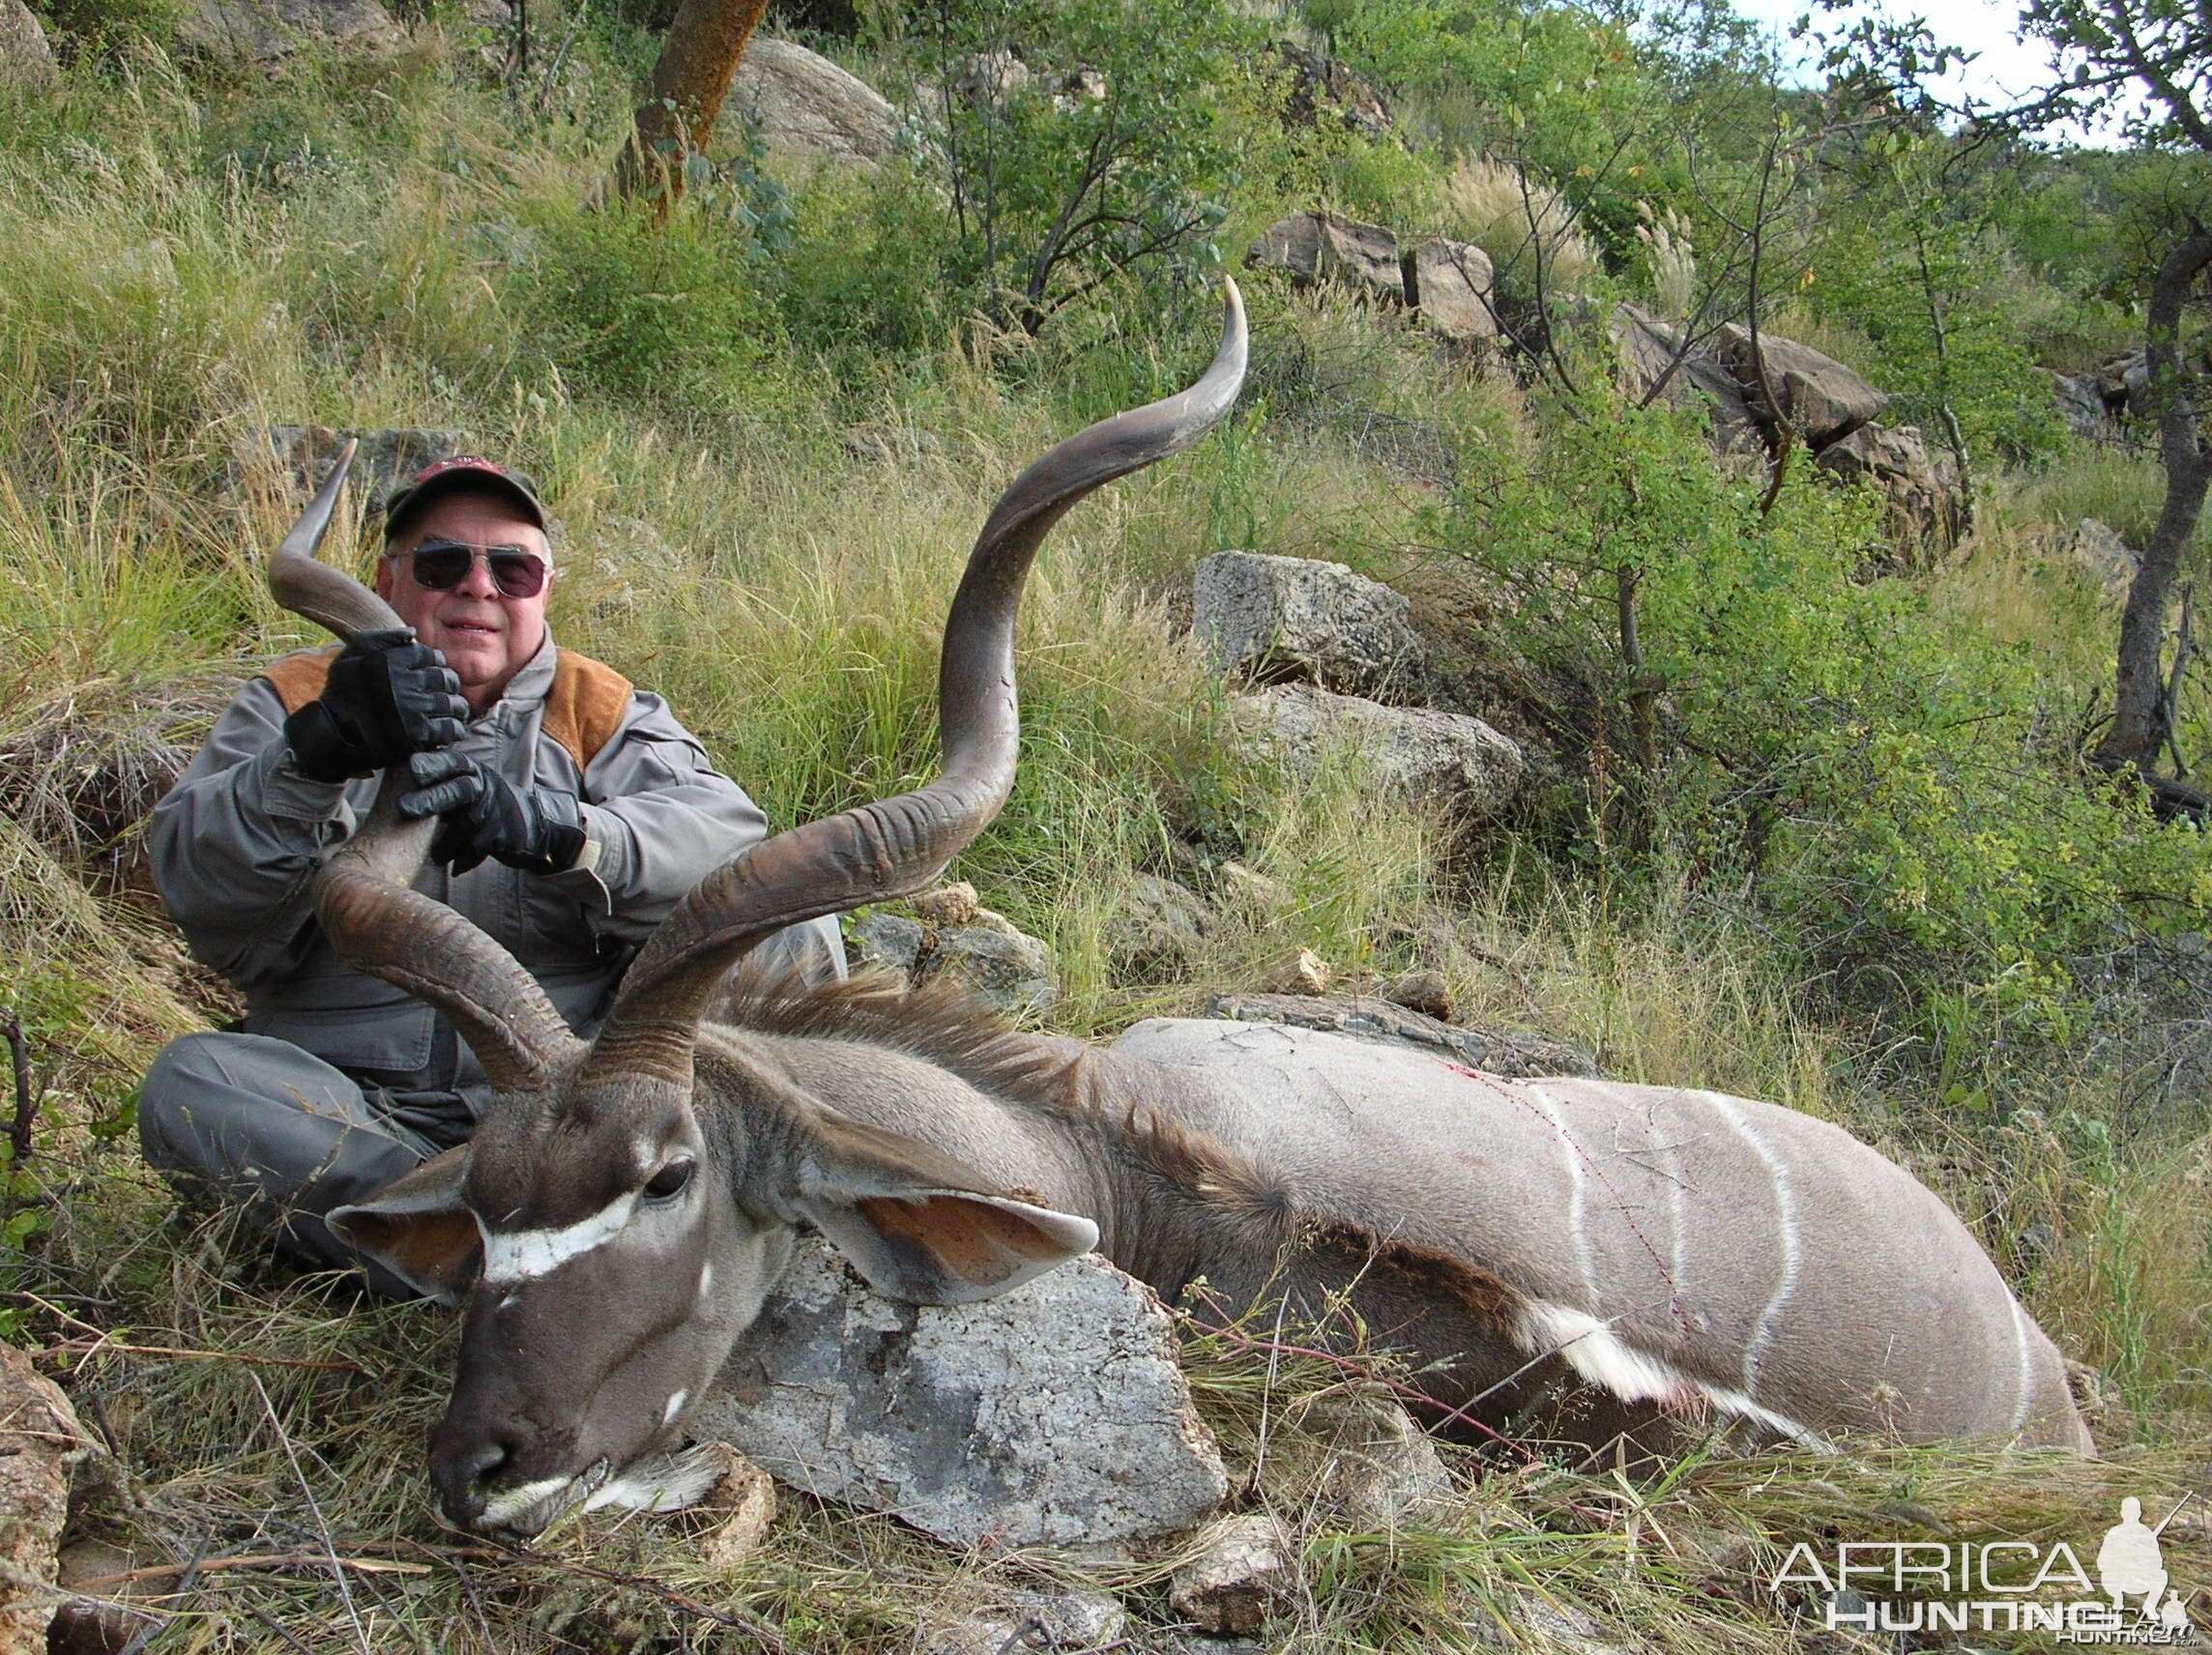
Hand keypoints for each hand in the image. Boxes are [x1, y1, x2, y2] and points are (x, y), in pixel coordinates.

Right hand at [284, 630, 467, 782]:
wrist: (331, 733)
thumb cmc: (341, 692)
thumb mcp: (351, 654)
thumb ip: (382, 638)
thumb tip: (413, 633)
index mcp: (391, 661)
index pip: (430, 655)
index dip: (433, 663)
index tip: (429, 673)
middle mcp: (404, 683)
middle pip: (445, 678)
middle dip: (446, 684)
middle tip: (442, 692)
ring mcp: (413, 710)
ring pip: (452, 702)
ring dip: (454, 706)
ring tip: (448, 710)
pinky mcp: (418, 734)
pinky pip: (450, 727)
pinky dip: (453, 727)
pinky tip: (446, 727)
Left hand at [399, 751, 586, 875]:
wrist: (537, 827)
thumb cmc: (491, 807)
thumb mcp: (473, 787)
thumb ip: (445, 785)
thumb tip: (400, 790)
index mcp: (474, 772)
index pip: (451, 763)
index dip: (432, 764)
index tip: (412, 769)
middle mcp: (485, 788)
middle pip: (457, 790)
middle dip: (430, 798)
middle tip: (404, 808)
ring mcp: (496, 812)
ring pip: (464, 826)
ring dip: (445, 844)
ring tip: (435, 856)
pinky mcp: (503, 835)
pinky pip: (475, 849)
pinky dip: (463, 859)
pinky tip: (455, 868)